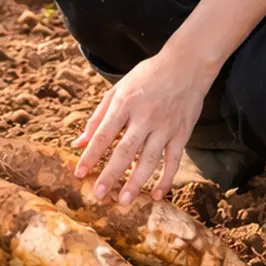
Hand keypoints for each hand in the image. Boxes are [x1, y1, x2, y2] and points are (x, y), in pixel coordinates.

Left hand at [72, 50, 213, 204]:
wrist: (186, 65)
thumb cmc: (147, 77)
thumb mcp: (118, 90)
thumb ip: (97, 117)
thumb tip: (79, 143)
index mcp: (125, 104)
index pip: (104, 134)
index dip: (90, 155)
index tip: (79, 173)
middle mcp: (145, 117)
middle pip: (125, 151)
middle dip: (111, 174)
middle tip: (99, 195)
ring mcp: (165, 127)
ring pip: (149, 160)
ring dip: (137, 182)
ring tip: (124, 200)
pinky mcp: (182, 134)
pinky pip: (173, 161)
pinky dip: (166, 180)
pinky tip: (157, 195)